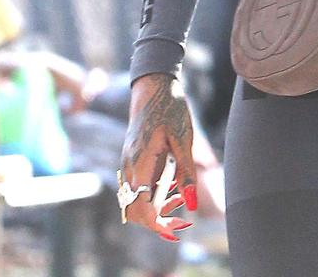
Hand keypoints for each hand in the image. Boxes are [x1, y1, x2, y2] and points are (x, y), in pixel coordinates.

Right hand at [119, 73, 196, 243]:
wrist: (153, 84)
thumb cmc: (171, 108)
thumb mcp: (184, 140)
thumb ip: (186, 172)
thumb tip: (190, 204)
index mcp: (140, 163)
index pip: (142, 208)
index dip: (157, 225)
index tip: (175, 232)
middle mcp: (129, 166)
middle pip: (135, 209)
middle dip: (156, 221)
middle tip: (180, 224)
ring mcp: (127, 161)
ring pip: (134, 199)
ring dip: (154, 207)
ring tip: (178, 202)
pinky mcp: (131, 157)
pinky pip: (135, 185)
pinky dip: (150, 194)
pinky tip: (170, 187)